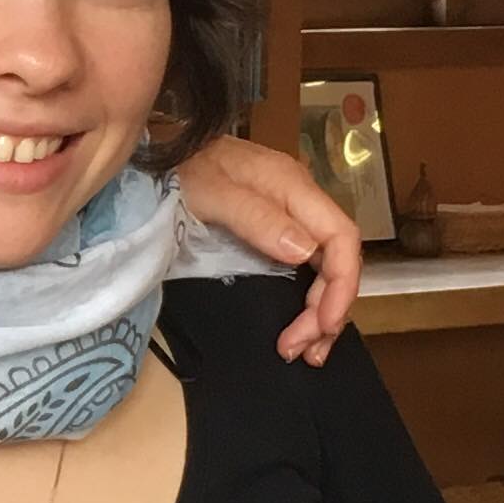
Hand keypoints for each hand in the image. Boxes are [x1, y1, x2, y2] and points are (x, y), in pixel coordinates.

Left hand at [174, 134, 364, 362]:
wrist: (161, 151)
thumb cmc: (181, 169)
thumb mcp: (211, 192)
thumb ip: (257, 218)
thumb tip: (305, 252)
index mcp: (293, 187)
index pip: (342, 237)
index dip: (342, 284)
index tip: (323, 324)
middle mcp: (300, 202)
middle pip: (337, 260)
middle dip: (328, 309)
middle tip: (303, 350)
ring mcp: (289, 216)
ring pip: (324, 269)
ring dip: (320, 312)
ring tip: (305, 351)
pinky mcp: (275, 230)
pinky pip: (304, 269)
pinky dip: (306, 301)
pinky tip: (299, 325)